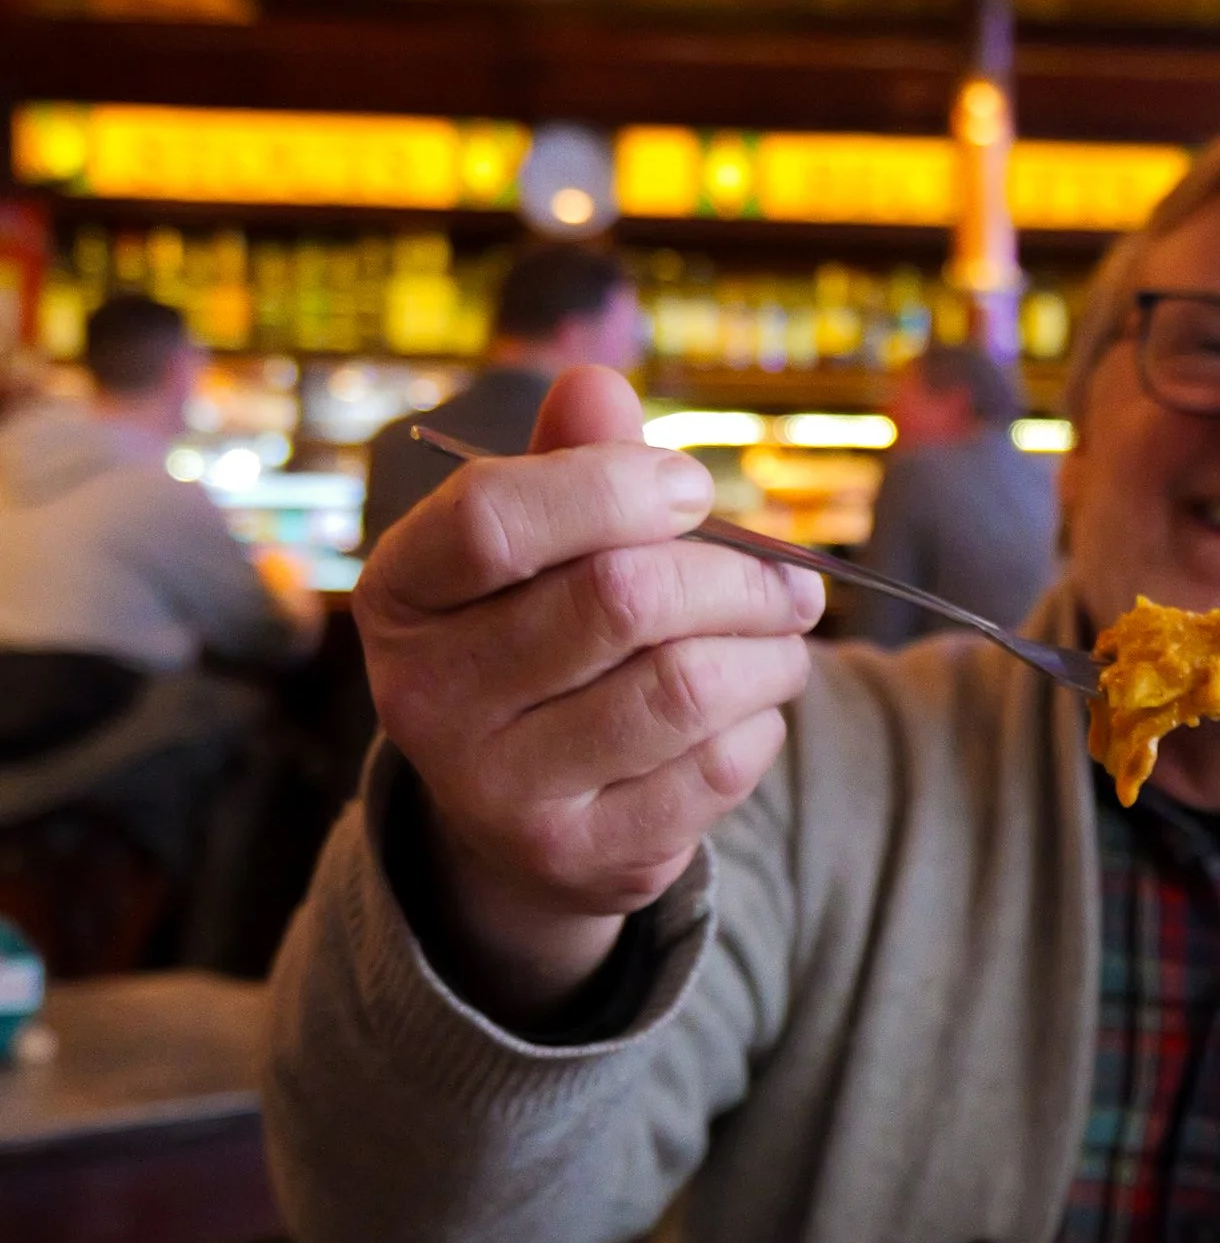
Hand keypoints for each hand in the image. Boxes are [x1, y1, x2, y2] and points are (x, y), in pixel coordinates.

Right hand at [353, 364, 823, 1015]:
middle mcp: (427, 698)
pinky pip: (714, 768)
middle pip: (618, 599)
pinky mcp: (578, 858)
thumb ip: (569, 465)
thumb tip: (595, 384)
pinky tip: (749, 713)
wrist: (520, 818)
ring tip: (786, 641)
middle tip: (794, 585)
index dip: (614, 486)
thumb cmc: (540, 640)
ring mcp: (496, 789)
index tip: (692, 491)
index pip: (495, 516)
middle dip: (737, 579)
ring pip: (685, 685)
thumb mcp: (536, 551)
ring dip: (770, 653)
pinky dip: (761, 726)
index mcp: (401, 593)